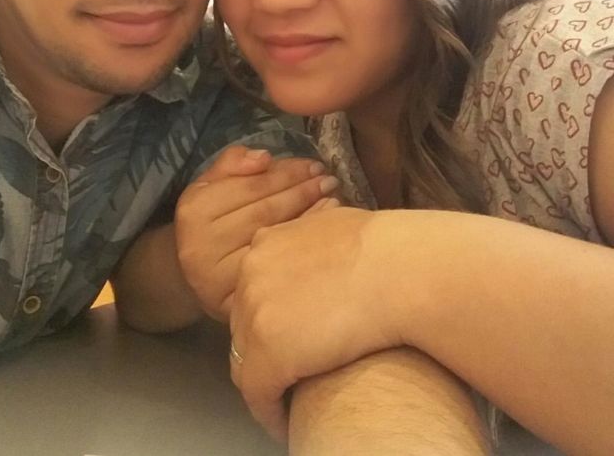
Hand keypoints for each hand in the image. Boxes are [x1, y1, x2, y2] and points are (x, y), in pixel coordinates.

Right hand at [175, 145, 338, 320]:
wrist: (199, 276)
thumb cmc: (212, 222)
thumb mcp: (211, 186)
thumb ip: (233, 164)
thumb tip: (264, 158)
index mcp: (194, 211)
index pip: (250, 186)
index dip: (285, 172)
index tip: (313, 164)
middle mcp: (202, 246)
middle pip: (264, 211)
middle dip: (301, 190)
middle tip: (328, 179)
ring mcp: (220, 279)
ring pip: (274, 238)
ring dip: (309, 214)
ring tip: (332, 197)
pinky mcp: (237, 303)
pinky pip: (279, 267)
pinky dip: (305, 244)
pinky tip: (325, 229)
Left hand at [229, 207, 400, 440]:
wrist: (401, 271)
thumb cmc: (384, 249)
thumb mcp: (330, 224)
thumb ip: (306, 240)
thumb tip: (315, 253)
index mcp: (265, 244)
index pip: (253, 291)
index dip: (270, 316)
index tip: (287, 334)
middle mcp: (251, 275)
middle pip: (245, 324)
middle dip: (263, 348)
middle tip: (288, 369)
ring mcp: (255, 314)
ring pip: (246, 361)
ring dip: (265, 381)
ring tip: (286, 398)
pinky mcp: (268, 356)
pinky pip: (258, 394)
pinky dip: (270, 412)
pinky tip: (286, 422)